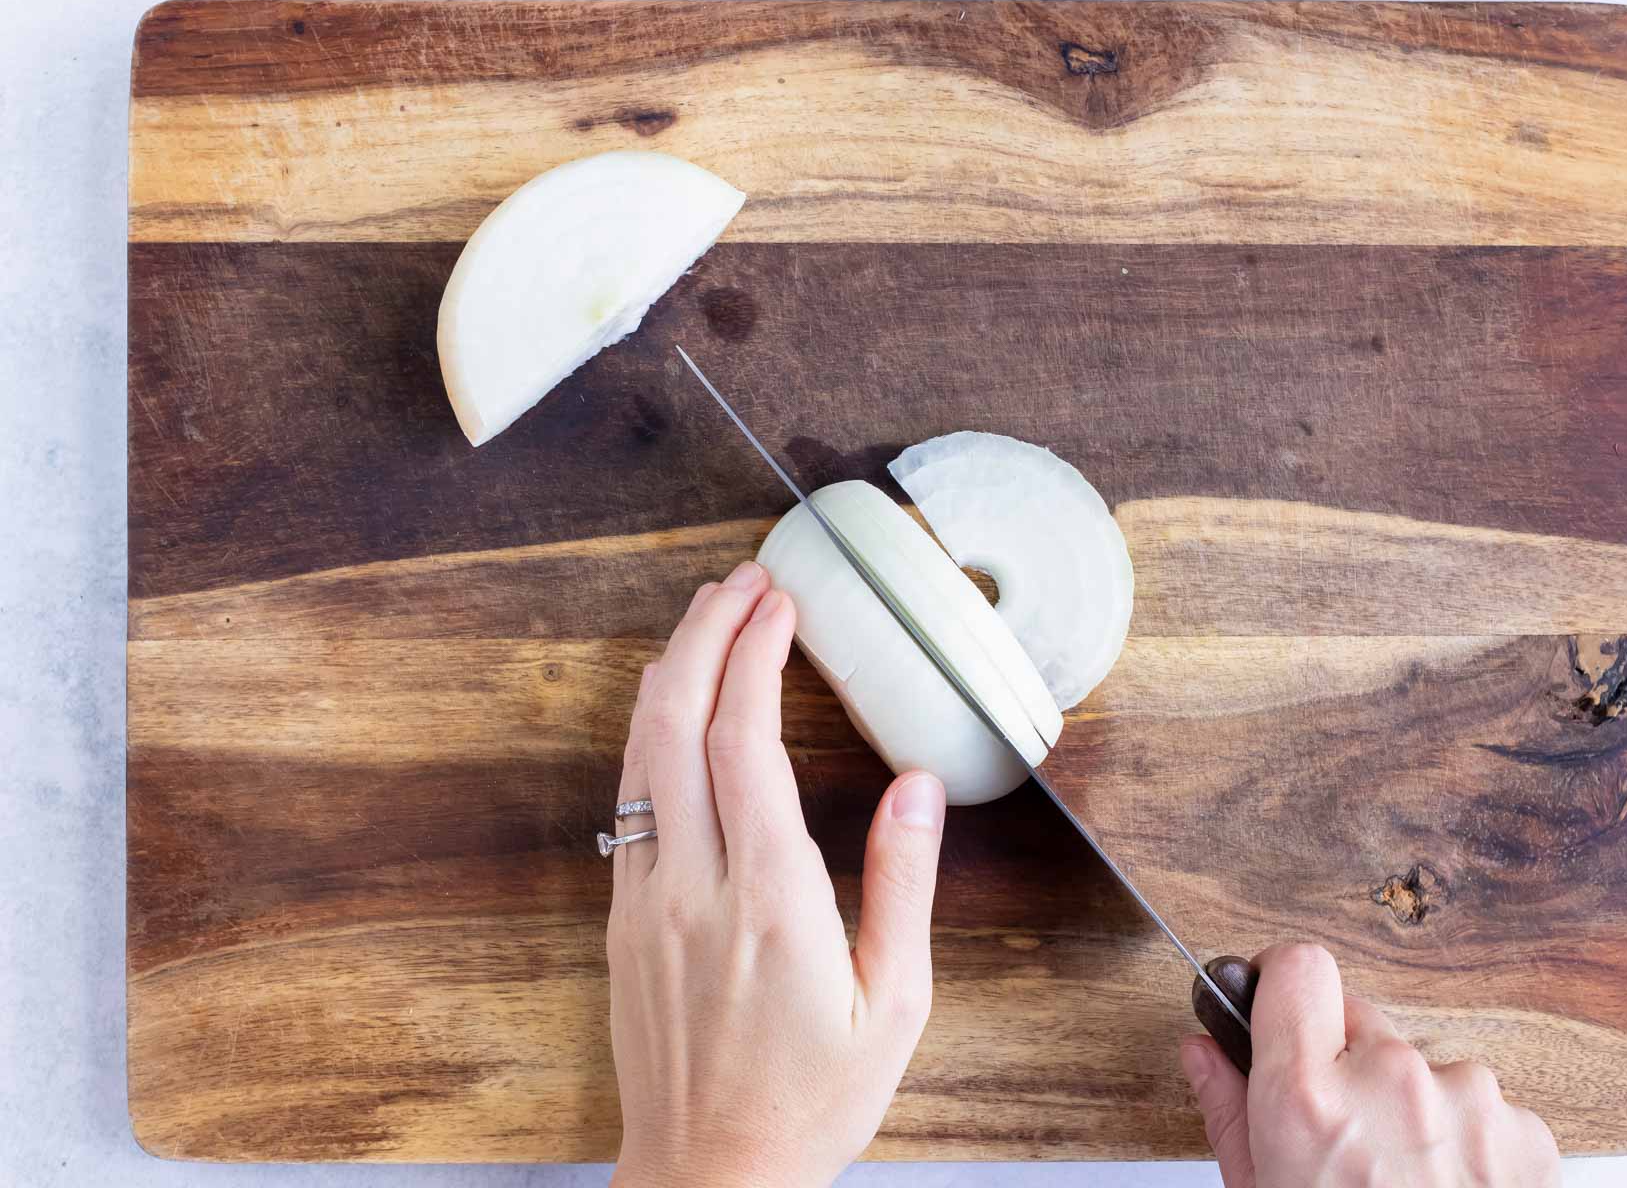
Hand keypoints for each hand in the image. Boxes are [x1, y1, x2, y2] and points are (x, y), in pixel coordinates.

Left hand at [607, 562, 947, 1187]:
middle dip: (706, 635)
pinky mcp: (625, 921)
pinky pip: (629, 800)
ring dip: (671, 673)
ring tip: (707, 619)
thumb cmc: (812, 1102)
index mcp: (773, 904)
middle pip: (678, 724)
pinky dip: (650, 733)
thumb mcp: (895, 1007)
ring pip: (640, 755)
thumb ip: (903, 886)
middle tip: (742, 581)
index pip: (746, 742)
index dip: (757, 656)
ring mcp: (647, 902)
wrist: (710, 1180)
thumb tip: (918, 785)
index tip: (781, 603)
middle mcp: (695, 889)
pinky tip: (673, 708)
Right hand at [1182, 944, 1559, 1187]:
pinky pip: (1480, 1107)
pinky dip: (1465, 1141)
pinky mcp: (1527, 1131)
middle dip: (1344, 1066)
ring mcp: (1468, 1101)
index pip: (1299, 967)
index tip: (1278, 1006)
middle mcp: (1391, 1082)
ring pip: (1422, 1066)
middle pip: (1358, 1022)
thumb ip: (1229, 1113)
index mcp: (1308, 1102)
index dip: (1283, 983)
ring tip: (1402, 1184)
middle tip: (1342, 1142)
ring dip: (1409, 1107)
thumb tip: (1202, 1050)